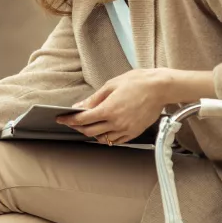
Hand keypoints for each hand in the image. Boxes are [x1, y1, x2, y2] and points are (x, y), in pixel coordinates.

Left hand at [57, 68, 173, 144]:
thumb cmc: (137, 82)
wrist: (160, 88)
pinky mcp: (134, 132)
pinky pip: (116, 140)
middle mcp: (116, 122)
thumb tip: (79, 106)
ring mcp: (126, 129)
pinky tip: (104, 130)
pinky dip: (107, 137)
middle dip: (78, 127)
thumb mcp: (111, 85)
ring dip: (92, 133)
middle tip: (73, 122)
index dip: (69, 120)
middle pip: (90, 131)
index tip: (61, 119)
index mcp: (108, 109)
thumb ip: (94, 99)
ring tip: (89, 125)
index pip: (82, 119)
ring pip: (102, 138)